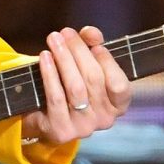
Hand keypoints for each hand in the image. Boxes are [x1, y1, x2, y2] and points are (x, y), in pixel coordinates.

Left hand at [21, 26, 131, 146]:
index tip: (94, 44)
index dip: (108, 63)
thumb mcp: (87, 63)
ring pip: (75, 87)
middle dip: (79, 52)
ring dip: (64, 59)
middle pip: (94, 80)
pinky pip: (56, 97)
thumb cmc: (72, 83)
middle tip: (65, 33)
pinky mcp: (61, 130)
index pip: (119, 85)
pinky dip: (50, 74)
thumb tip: (91, 33)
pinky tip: (45, 57)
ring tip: (54, 39)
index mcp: (118, 106)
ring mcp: (84, 128)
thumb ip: (93, 45)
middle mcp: (105, 120)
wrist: (44, 114)